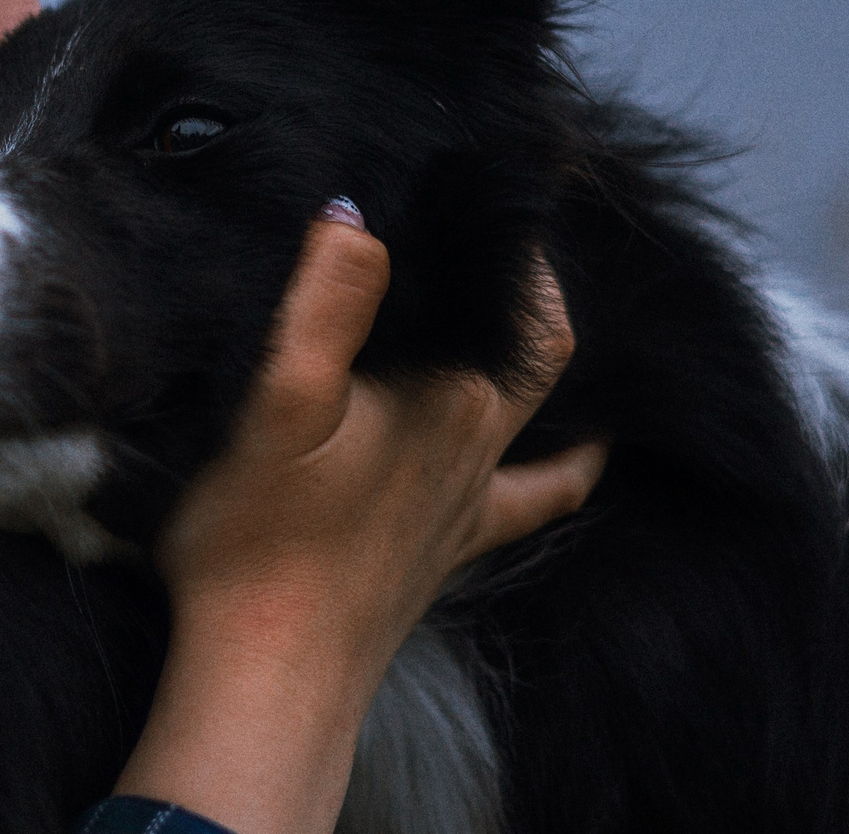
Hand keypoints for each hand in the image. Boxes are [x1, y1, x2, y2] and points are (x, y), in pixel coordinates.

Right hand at [112, 203, 604, 833]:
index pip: (507, 288)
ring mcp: (472, 494)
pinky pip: (538, 494)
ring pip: (544, 401)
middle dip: (522, 275)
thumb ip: (326, 303)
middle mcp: (477, 438)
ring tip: (532, 298)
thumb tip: (358, 211)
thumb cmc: (257, 540)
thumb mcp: (275, 404)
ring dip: (544, 347)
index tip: (481, 173)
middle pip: (533, 335)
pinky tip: (590, 447)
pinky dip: (571, 462)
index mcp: (446, 392)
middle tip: (492, 218)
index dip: (502, 227)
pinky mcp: (452, 543)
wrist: (270, 675)